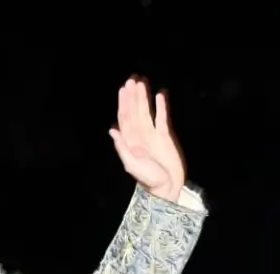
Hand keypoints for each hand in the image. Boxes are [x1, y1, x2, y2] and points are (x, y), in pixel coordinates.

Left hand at [109, 78, 185, 203]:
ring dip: (144, 98)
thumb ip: (122, 147)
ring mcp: (152, 135)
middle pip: (135, 111)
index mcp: (130, 140)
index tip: (123, 89)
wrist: (166, 187)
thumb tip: (113, 130)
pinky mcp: (164, 137)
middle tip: (132, 80)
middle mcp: (140, 135)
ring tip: (142, 83)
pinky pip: (162, 119)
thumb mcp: (131, 164)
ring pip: (147, 112)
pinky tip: (160, 96)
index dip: (124, 103)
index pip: (125, 117)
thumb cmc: (148, 179)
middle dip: (133, 96)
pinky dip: (161, 108)